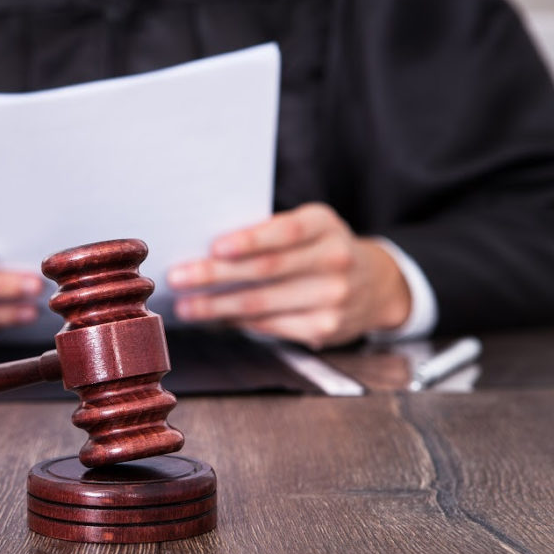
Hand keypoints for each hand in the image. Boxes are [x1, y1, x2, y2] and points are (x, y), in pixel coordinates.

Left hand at [167, 203, 410, 347]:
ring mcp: (333, 298)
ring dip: (216, 306)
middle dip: (215, 275)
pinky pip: (269, 325)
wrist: (375, 285)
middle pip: (265, 270)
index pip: (286, 231)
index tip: (215, 247)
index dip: (250, 240)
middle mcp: (334, 260)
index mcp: (325, 224)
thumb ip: (268, 233)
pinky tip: (214, 318)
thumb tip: (207, 250)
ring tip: (185, 306)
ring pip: (261, 303)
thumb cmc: (320, 249)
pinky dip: (236, 322)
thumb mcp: (307, 228)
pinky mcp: (324, 328)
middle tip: (178, 277)